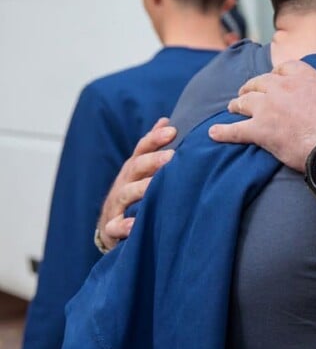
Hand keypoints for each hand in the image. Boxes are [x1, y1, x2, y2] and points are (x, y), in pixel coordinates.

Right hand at [96, 118, 175, 250]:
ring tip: (155, 185)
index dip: (155, 138)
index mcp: (134, 168)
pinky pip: (115, 227)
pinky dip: (123, 226)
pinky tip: (134, 225)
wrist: (110, 227)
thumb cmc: (134, 192)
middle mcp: (124, 183)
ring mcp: (117, 204)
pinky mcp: (112, 227)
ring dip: (140, 189)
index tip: (173, 130)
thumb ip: (153, 147)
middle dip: (153, 161)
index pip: (142, 149)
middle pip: (136, 168)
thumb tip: (167, 121)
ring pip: (126, 193)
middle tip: (172, 156)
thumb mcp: (141, 169)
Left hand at [209, 61, 315, 170]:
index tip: (278, 78)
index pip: (285, 68)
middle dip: (252, 86)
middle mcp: (282, 88)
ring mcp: (269, 109)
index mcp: (304, 76)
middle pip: (260, 82)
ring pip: (245, 102)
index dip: (279, 74)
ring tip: (232, 107)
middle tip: (248, 92)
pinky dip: (223, 132)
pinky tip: (214, 133)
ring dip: (237, 103)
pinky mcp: (261, 132)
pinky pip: (235, 131)